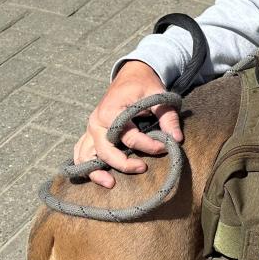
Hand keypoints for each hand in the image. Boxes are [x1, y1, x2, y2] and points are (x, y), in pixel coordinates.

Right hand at [73, 61, 182, 187]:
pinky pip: (81, 152)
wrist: (131, 75)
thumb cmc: (144, 85)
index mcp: (111, 110)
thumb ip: (168, 117)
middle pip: (104, 149)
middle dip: (122, 163)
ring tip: (111, 184)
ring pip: (86, 154)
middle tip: (143, 168)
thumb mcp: (159, 96)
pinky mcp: (91, 134)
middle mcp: (96, 121)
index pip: (128, 136)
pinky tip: (97, 177)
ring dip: (95, 171)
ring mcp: (91, 129)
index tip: (165, 146)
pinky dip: (85, 165)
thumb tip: (176, 140)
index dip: (147, 145)